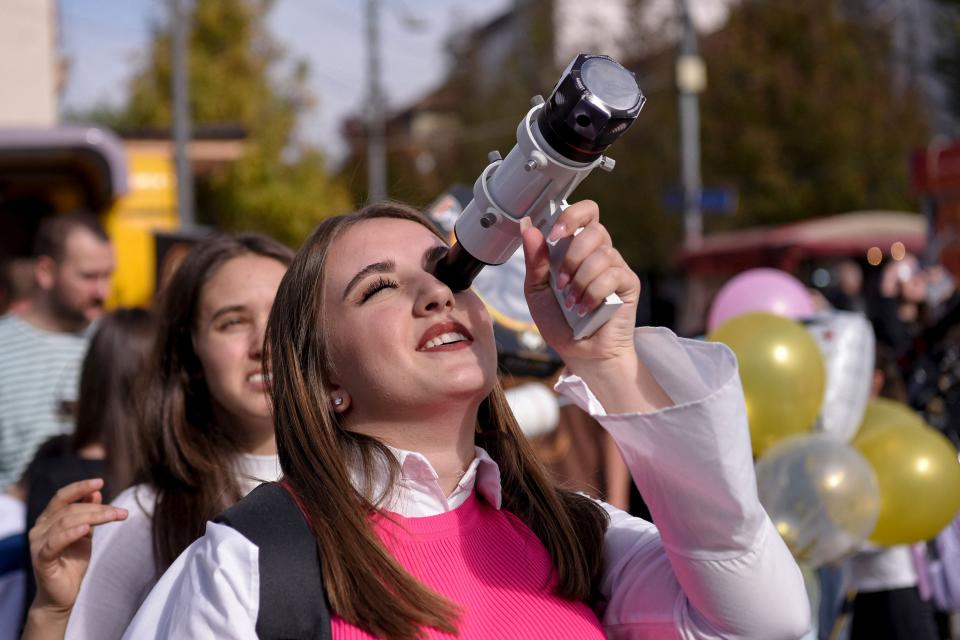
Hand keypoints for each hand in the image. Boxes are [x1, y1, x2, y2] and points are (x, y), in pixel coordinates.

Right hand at [28, 479, 126, 617]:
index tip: (100, 481)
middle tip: (121, 512)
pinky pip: (55, 543)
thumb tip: (96, 492)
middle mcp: (40, 529)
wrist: (63, 595)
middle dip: (98, 508)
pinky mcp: (41, 560)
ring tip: (114, 516)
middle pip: (70, 510)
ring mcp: (38, 544)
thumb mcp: (85, 534)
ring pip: (66, 522)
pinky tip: (86, 529)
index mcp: (48, 520)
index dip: (80, 487)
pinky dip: (71, 534)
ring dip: (93, 517)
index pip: (62, 497)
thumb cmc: (73, 562)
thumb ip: (89, 513)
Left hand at [521, 200, 639, 367]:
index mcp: (578, 248)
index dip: (572, 216)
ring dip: (580, 280)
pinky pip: (613, 275)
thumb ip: (534, 260)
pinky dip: (593, 293)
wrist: (580, 353)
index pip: (586, 212)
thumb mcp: (537, 291)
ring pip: (602, 254)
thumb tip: (527, 226)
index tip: (554, 235)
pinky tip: (586, 309)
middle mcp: (599, 253)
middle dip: (572, 255)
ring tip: (572, 303)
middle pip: (595, 229)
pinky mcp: (628, 284)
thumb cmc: (561, 322)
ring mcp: (616, 267)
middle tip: (561, 281)